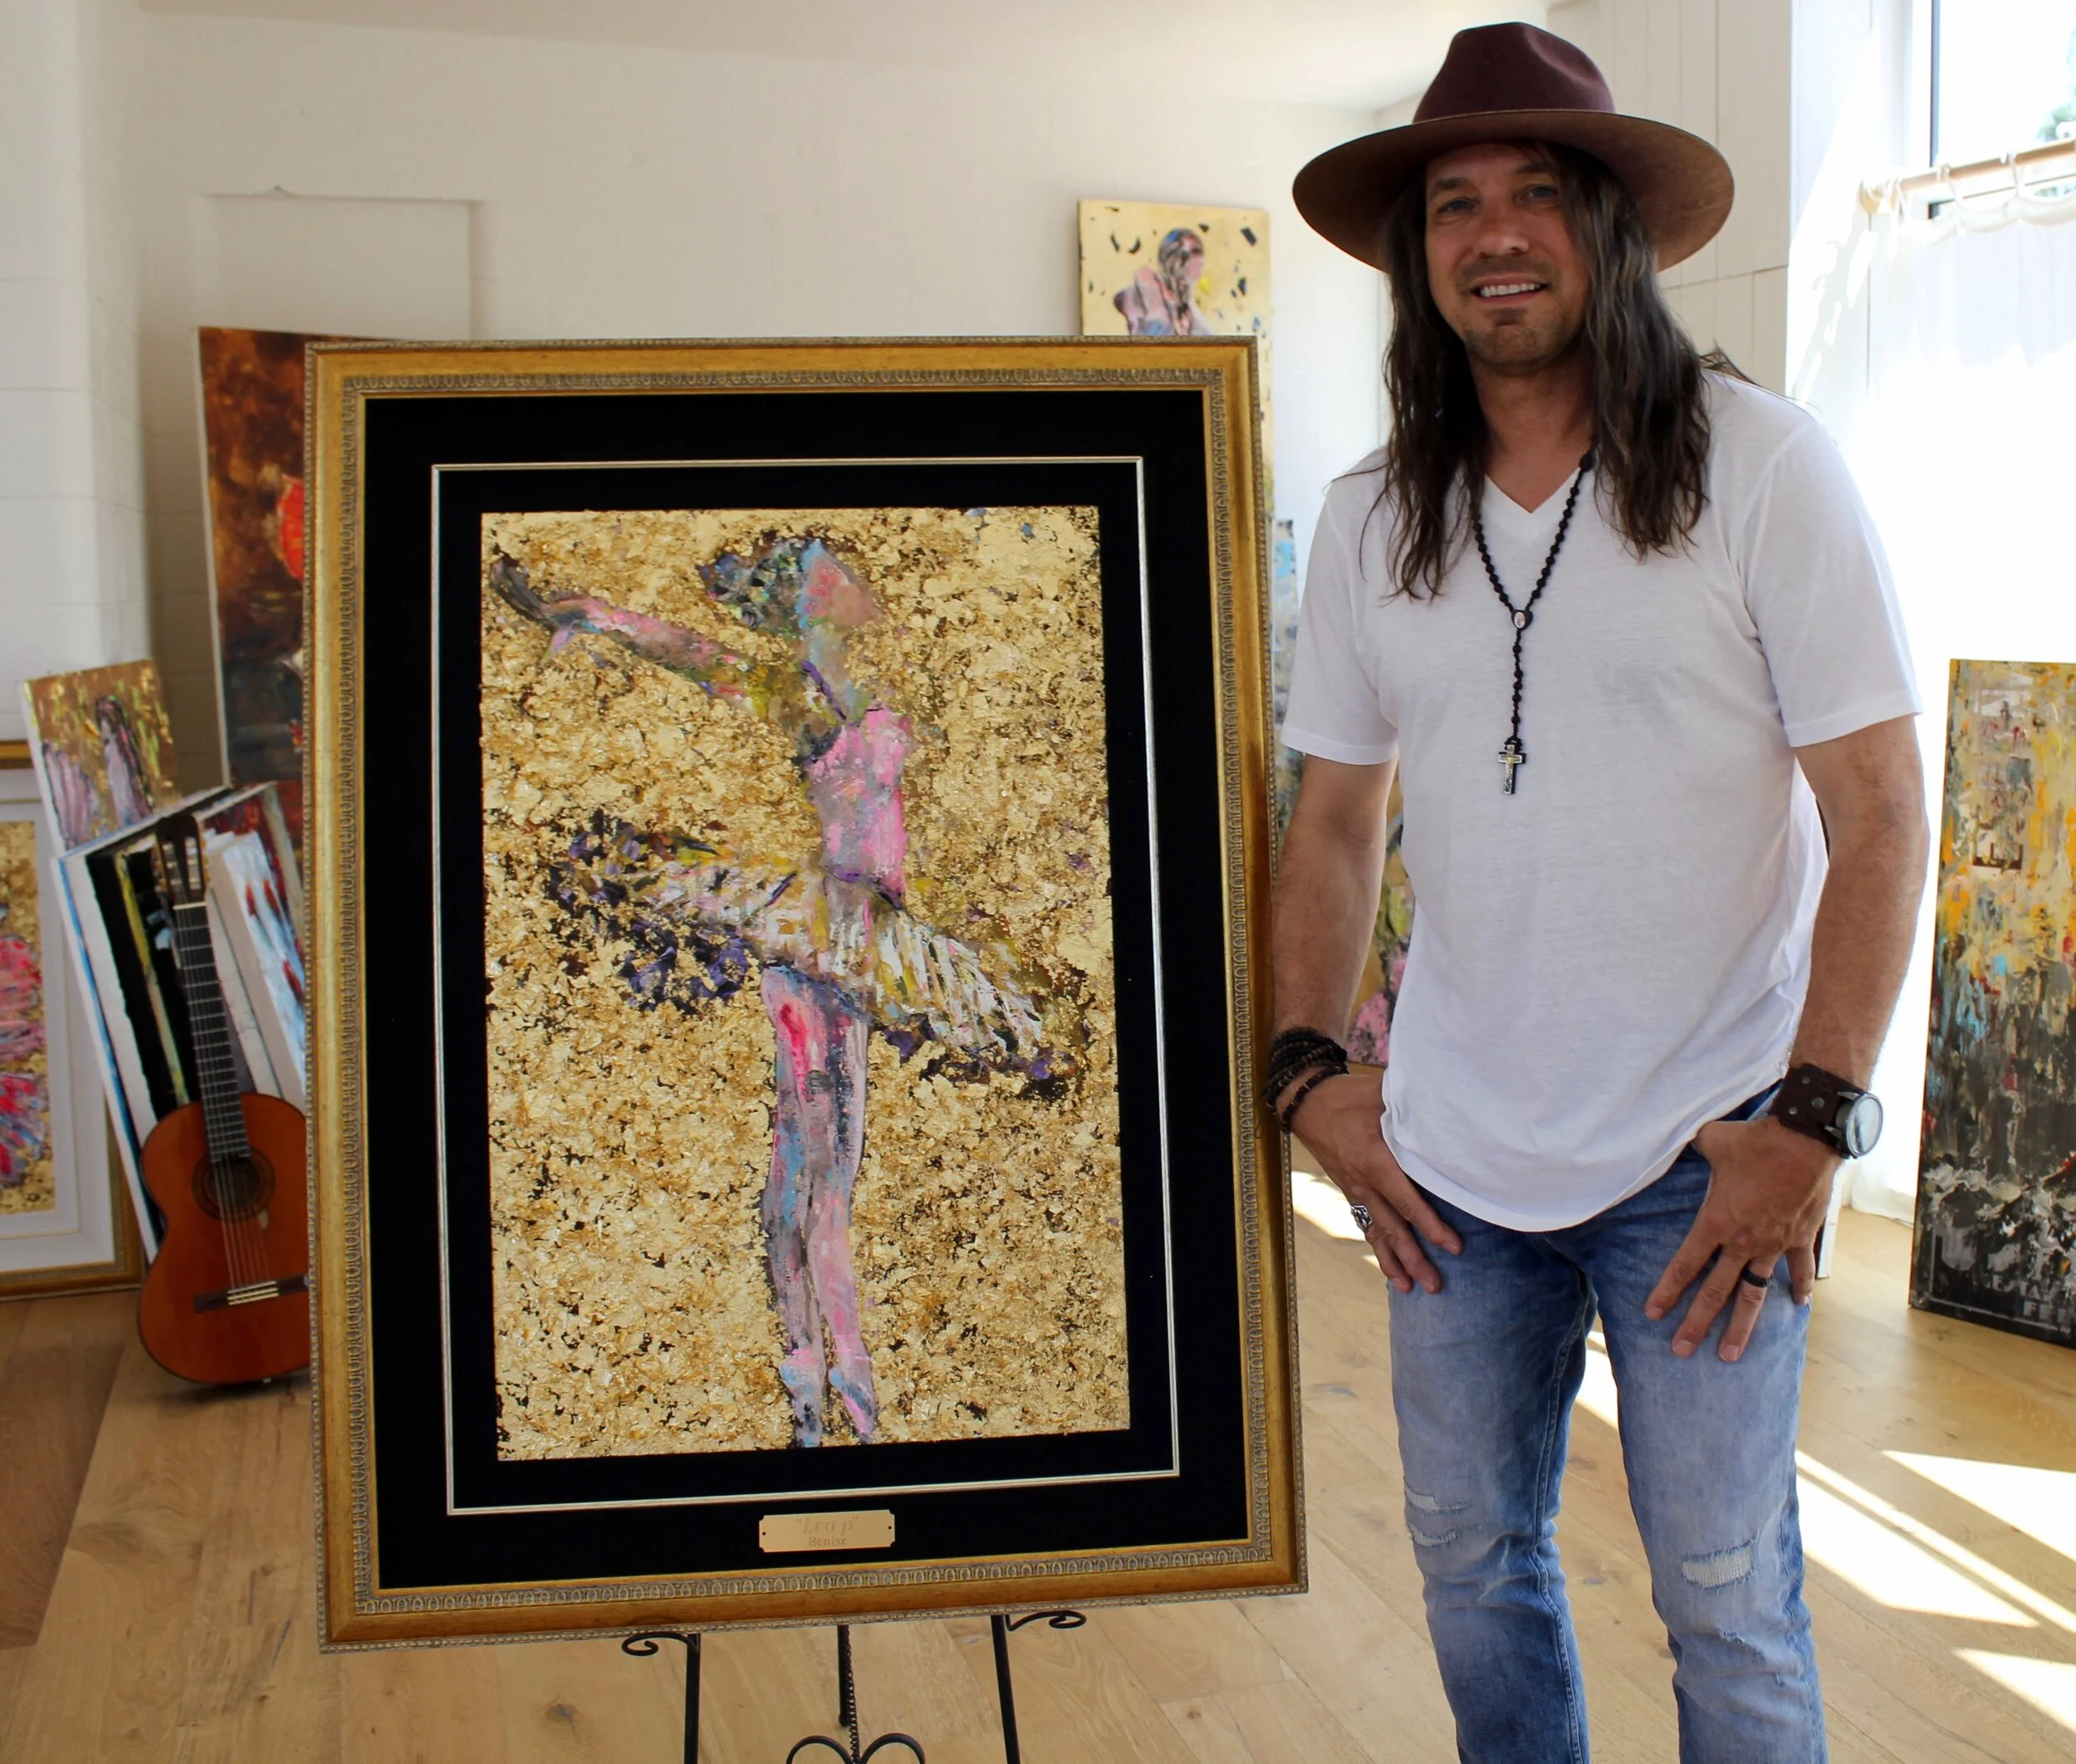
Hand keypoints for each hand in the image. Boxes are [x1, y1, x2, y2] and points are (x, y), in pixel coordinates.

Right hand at [1287, 1074, 1461, 1293]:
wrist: (1307, 1103)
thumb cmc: (1349, 1097)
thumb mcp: (1383, 1097)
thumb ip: (1413, 1111)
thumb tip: (1452, 1114)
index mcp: (1375, 1160)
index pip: (1407, 1202)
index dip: (1431, 1227)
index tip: (1454, 1247)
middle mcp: (1363, 1182)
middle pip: (1392, 1228)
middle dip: (1415, 1259)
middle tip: (1435, 1286)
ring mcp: (1354, 1189)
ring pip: (1377, 1233)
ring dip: (1395, 1263)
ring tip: (1412, 1289)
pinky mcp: (1350, 1191)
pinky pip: (1365, 1225)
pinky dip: (1378, 1248)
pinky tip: (1390, 1269)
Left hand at [1645, 1115, 1834, 1360]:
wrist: (1805, 1141)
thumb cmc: (1754, 1141)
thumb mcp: (1711, 1139)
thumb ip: (1693, 1145)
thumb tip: (1680, 1134)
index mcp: (1716, 1222)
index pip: (1684, 1265)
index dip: (1667, 1291)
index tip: (1653, 1314)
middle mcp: (1742, 1242)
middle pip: (1715, 1292)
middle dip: (1696, 1324)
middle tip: (1681, 1351)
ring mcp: (1773, 1244)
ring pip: (1754, 1295)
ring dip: (1742, 1327)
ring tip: (1730, 1354)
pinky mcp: (1800, 1239)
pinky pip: (1798, 1270)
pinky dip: (1799, 1288)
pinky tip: (1797, 1306)